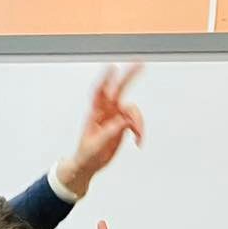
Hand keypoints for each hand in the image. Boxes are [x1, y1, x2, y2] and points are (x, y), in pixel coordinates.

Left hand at [58, 65, 144, 195]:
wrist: (89, 164)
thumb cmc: (86, 154)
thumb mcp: (95, 145)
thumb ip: (109, 132)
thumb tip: (123, 121)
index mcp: (95, 113)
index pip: (99, 92)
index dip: (105, 79)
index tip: (112, 67)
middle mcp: (106, 111)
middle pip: (119, 89)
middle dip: (129, 76)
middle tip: (140, 64)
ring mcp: (115, 117)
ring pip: (133, 111)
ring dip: (139, 123)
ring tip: (139, 138)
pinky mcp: (123, 126)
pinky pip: (136, 123)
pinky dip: (140, 132)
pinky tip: (138, 142)